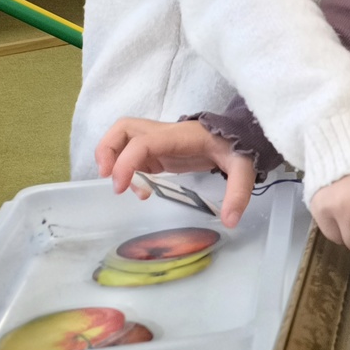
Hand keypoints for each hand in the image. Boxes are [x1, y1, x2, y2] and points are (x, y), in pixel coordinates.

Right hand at [96, 116, 255, 227]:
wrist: (241, 135)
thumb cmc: (237, 147)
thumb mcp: (243, 168)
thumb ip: (238, 193)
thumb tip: (230, 221)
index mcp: (179, 136)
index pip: (142, 141)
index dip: (126, 161)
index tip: (121, 187)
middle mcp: (164, 135)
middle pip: (123, 128)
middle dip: (107, 149)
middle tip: (107, 178)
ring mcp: (160, 142)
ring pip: (123, 137)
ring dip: (111, 157)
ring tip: (119, 185)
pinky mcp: (160, 152)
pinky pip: (133, 155)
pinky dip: (126, 170)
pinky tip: (139, 189)